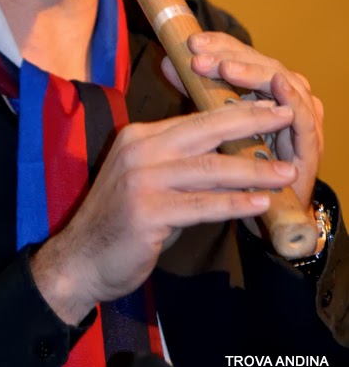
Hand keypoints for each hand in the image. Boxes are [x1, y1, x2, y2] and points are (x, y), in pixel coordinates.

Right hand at [31, 98, 297, 324]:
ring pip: (209, 168)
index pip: (195, 118)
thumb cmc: (120, 221)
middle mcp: (139, 150)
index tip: (269, 107)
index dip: (235, 112)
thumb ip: (181, 164)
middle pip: (205, 130)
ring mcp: (141, 179)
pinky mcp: (146, 211)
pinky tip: (260, 204)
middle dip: (250, 122)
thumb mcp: (148, 180)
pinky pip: (201, 205)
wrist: (80, 259)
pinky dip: (235, 203)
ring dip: (253, 170)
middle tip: (286, 116)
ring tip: (286, 171)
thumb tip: (231, 157)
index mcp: (139, 136)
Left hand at [161, 31, 323, 209]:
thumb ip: (197, 96)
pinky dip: (291, 97)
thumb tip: (168, 64)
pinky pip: (304, 115)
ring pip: (280, 81)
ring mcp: (300, 117)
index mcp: (260, 89)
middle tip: (198, 55)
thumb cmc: (235, 170)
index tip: (191, 42)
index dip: (219, 46)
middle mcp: (283, 96)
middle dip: (228, 56)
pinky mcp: (311, 144)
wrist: (265, 216)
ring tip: (226, 68)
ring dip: (253, 73)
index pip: (241, 55)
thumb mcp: (210, 130)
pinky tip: (277, 84)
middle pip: (260, 63)